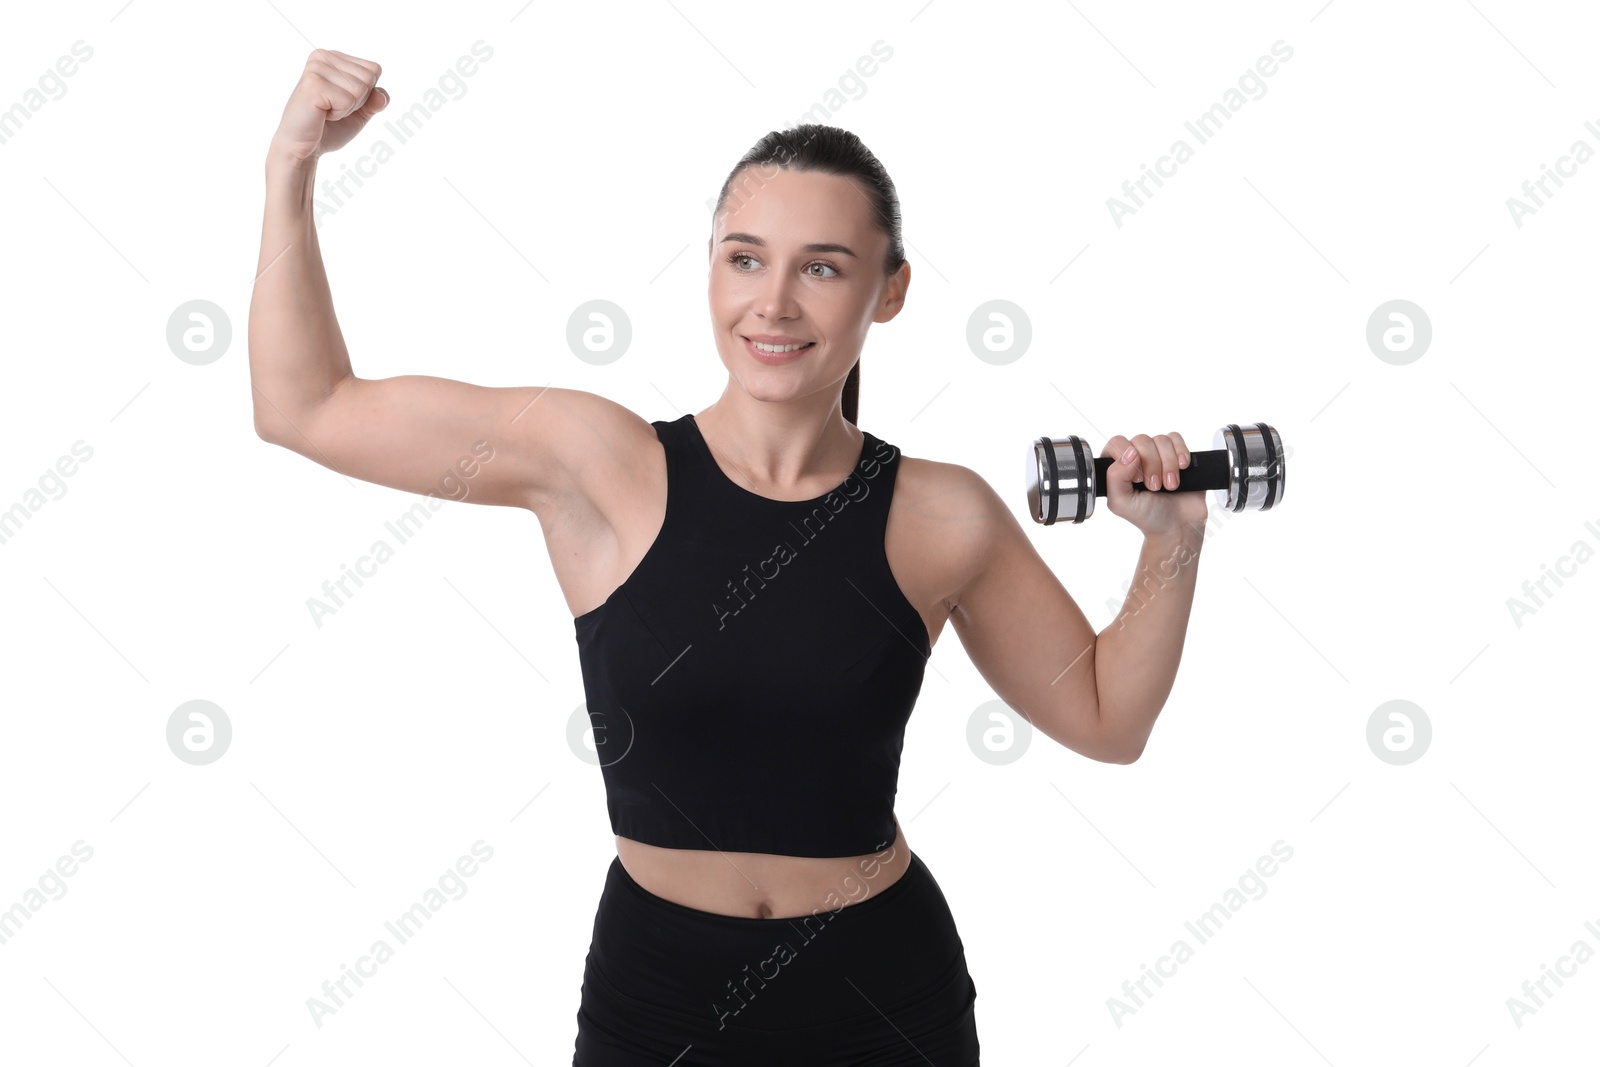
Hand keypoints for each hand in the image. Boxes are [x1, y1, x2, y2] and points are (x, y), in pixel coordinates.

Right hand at [269, 49, 388, 164]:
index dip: (366, 94)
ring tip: (326, 111)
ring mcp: (316, 68)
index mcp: (333, 57)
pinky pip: (348, 100)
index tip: (341, 101)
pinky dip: (339, 114)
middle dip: (358, 101)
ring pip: (360, 88)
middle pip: (369, 77)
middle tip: (332, 108)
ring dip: (347, 108)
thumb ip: (375, 100)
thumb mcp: (360, 112)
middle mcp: (323, 56)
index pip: (374, 69)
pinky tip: (321, 114)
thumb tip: (382, 95)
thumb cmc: (329, 128)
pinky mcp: (313, 84)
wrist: (303, 148)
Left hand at [1099, 432, 1208, 538]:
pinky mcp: (1176, 453)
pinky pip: (1176, 438)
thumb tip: (1130, 452)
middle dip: (1151, 465)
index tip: (1137, 479)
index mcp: (1117, 467)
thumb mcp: (1121, 503)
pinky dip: (1181, 453)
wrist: (1178, 525)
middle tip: (1154, 487)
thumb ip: (1115, 477)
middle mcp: (1136, 457)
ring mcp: (1157, 454)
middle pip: (1142, 440)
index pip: (1117, 443)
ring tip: (1170, 485)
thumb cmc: (1148, 516)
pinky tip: (1182, 469)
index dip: (1128, 458)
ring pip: (1161, 440)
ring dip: (1168, 464)